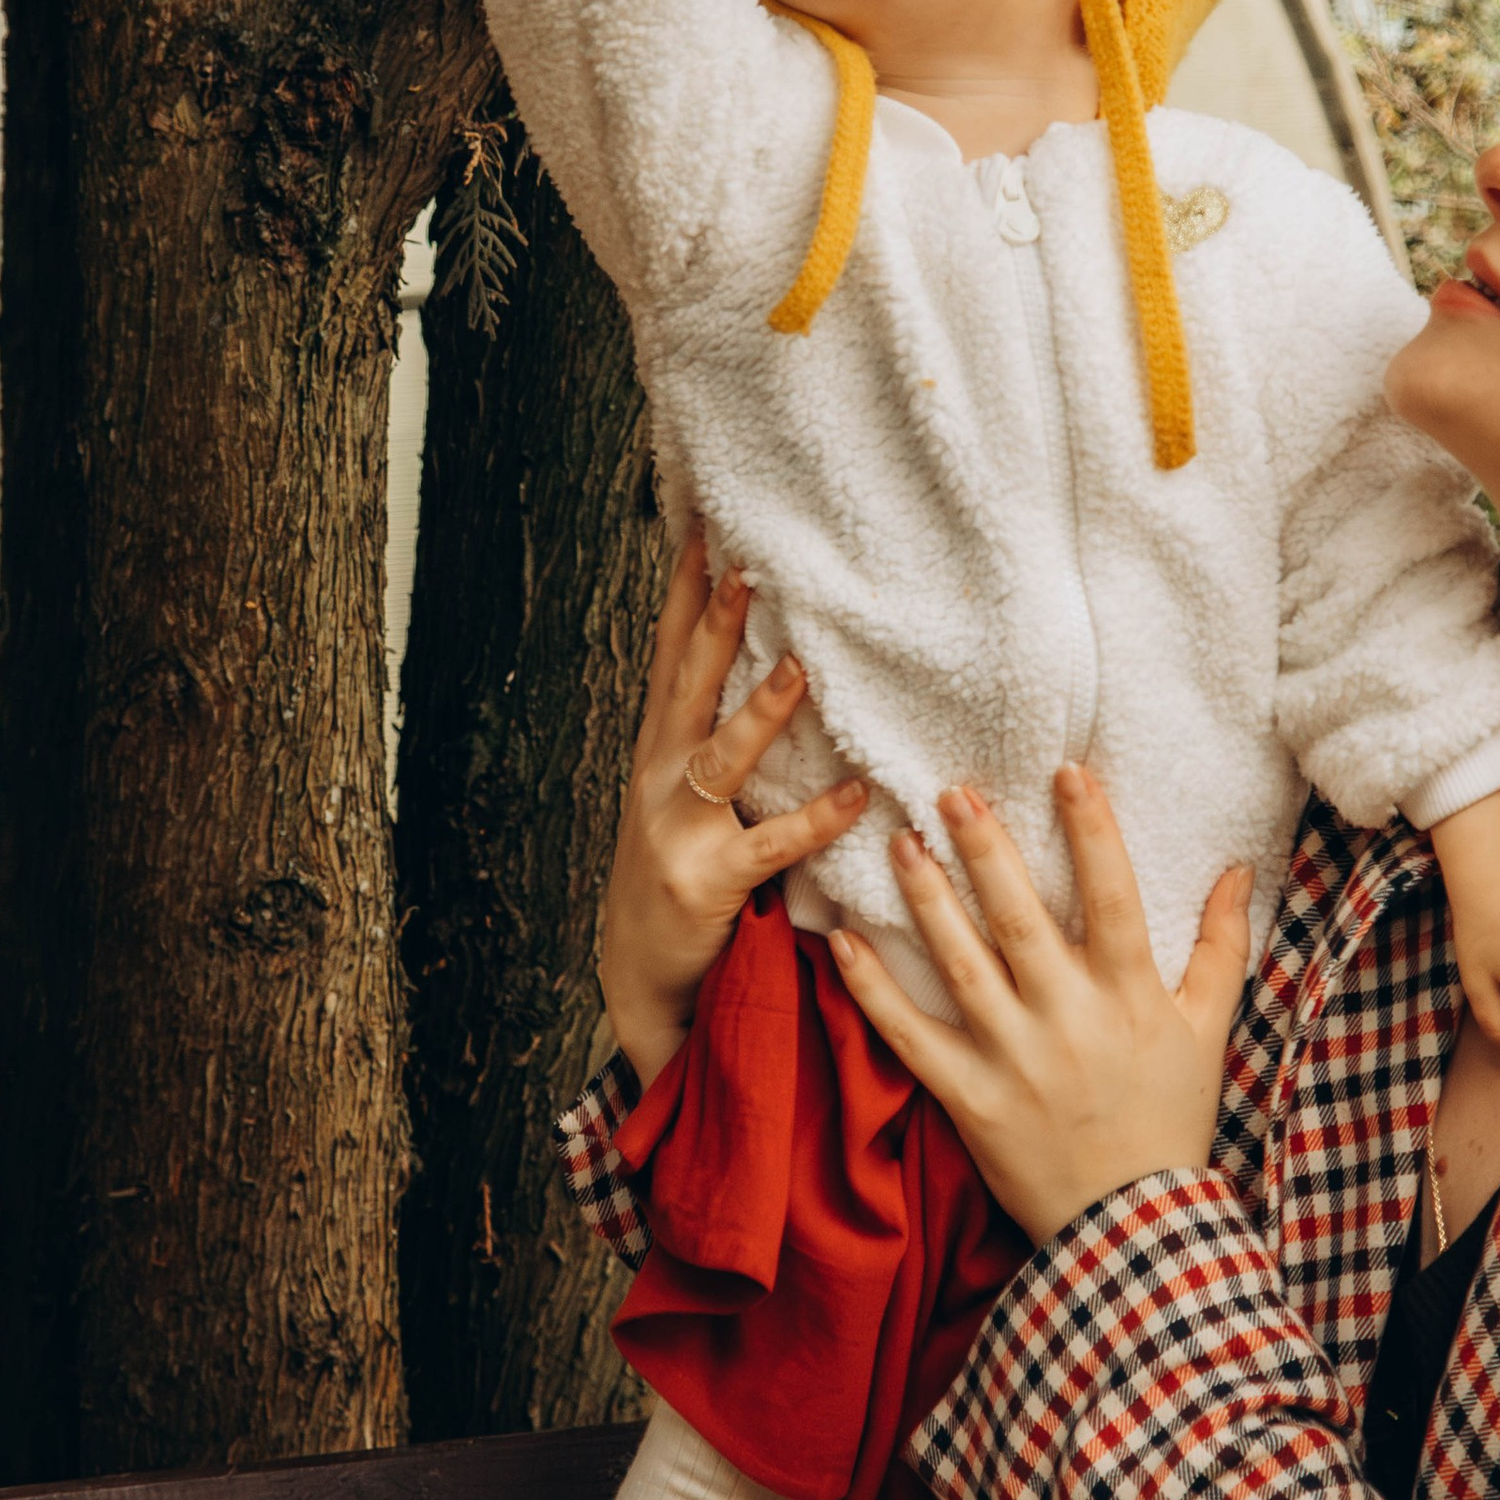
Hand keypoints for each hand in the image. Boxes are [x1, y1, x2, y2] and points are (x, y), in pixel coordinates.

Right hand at [598, 537, 866, 1087]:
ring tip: (801, 666)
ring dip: (761, 711)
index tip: (702, 525)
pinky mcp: (706, 883)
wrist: (643, 975)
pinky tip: (856, 796)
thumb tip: (777, 658)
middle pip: (688, 685)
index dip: (685, 591)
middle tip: (746, 564)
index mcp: (658, 749)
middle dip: (716, 623)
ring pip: (721, 757)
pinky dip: (814, 820)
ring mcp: (676, 830)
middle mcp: (658, 777)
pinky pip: (769, 846)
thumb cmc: (680, 870)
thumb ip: (718, 733)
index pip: (671, 654)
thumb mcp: (684, 793)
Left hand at [828, 770, 1251, 1243]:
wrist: (1133, 1228)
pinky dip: (873, 990)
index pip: (1112, 896)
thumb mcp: (1209, 1031)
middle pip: (1021, 919)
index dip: (1092, 831)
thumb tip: (1236, 869)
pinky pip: (910, 1037)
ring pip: (961, 964)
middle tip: (951, 791)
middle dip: (986, 849)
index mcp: (1130, 996)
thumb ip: (1221, 947)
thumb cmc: (1172, 1120)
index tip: (1066, 772)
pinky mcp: (969, 1099)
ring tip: (899, 843)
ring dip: (927, 899)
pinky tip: (843, 941)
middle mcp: (1068, 1020)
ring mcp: (1013, 1059)